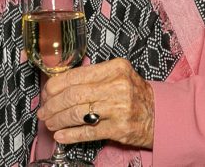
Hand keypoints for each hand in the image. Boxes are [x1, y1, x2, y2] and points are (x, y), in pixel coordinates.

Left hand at [38, 57, 153, 148]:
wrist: (160, 115)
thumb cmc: (133, 94)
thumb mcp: (118, 75)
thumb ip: (92, 76)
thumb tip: (57, 84)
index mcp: (115, 68)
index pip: (75, 75)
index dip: (55, 86)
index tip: (45, 93)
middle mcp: (118, 86)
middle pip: (73, 95)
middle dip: (52, 105)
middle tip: (43, 111)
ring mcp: (119, 108)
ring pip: (78, 113)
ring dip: (58, 120)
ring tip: (50, 123)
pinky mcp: (120, 129)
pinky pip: (88, 132)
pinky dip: (70, 134)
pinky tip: (60, 136)